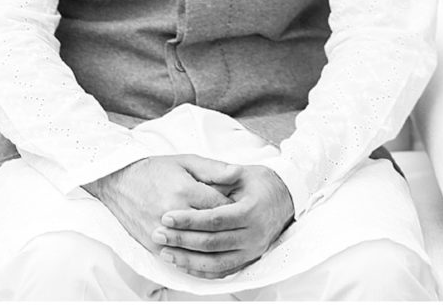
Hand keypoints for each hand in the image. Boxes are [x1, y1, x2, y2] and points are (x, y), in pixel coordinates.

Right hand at [86, 155, 240, 255]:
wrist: (120, 182)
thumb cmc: (155, 170)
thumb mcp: (185, 162)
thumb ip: (213, 169)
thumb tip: (239, 173)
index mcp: (184, 190)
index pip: (220, 207)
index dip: (234, 208)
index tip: (241, 207)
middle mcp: (174, 213)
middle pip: (212, 230)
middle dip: (227, 229)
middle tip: (236, 226)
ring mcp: (164, 233)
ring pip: (199, 249)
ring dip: (216, 248)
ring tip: (226, 242)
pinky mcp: (154, 246)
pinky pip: (183, 260)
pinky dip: (198, 262)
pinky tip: (209, 258)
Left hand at [152, 164, 294, 279]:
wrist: (284, 198)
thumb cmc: (259, 182)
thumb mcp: (241, 171)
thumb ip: (221, 173)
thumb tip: (202, 177)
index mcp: (250, 212)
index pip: (214, 219)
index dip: (189, 220)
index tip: (167, 217)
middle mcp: (252, 236)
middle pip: (212, 243)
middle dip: (183, 240)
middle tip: (159, 234)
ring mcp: (251, 251)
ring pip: (216, 263)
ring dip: (189, 260)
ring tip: (166, 253)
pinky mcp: (248, 260)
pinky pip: (223, 271)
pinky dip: (202, 271)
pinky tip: (184, 265)